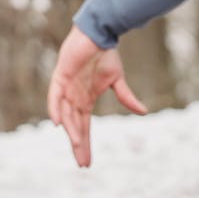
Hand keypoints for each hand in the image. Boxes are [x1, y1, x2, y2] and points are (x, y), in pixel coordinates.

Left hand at [46, 26, 146, 166]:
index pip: (83, 127)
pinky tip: (58, 123)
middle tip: (83, 164)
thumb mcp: (117, 80)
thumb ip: (126, 97)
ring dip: (71, 130)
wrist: (100, 33)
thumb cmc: (105, 54)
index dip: (84, 144)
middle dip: (78, 145)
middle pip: (74, 126)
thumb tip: (143, 112)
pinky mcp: (61, 76)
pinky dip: (55, 109)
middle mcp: (74, 97)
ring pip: (66, 115)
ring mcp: (66, 88)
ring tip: (78, 144)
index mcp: (85, 100)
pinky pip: (55, 96)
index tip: (87, 163)